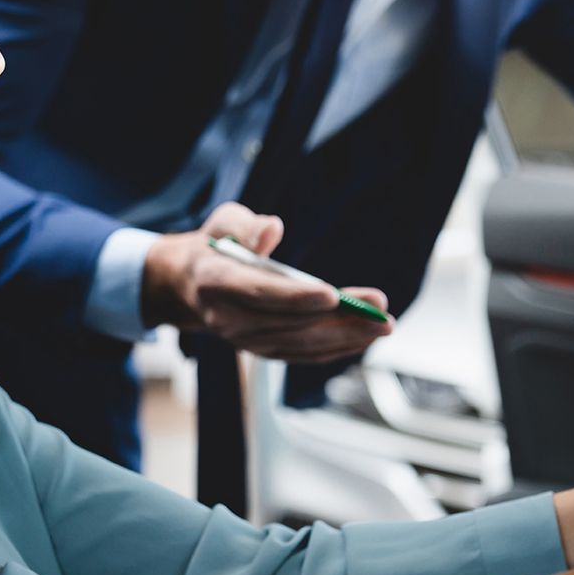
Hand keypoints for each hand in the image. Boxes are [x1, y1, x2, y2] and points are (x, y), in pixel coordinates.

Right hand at [140, 202, 392, 363]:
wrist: (191, 285)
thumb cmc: (217, 245)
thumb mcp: (224, 221)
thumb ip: (246, 225)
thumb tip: (271, 230)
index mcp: (216, 283)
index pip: (259, 293)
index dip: (295, 296)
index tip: (332, 293)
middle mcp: (229, 319)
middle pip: (289, 323)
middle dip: (338, 318)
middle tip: (379, 309)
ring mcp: (246, 340)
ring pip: (301, 343)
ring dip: (346, 336)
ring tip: (382, 325)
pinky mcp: (263, 349)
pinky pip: (303, 353)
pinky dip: (336, 348)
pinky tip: (364, 337)